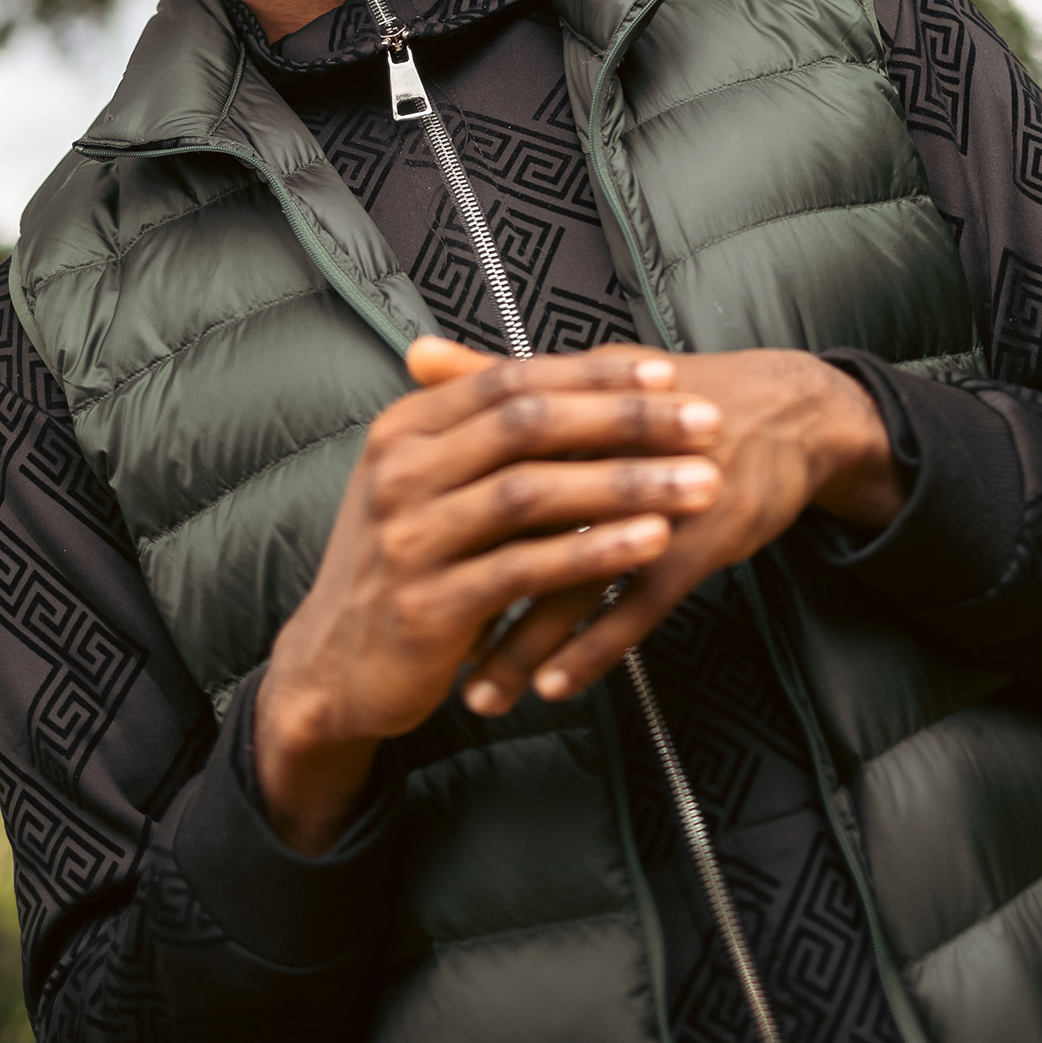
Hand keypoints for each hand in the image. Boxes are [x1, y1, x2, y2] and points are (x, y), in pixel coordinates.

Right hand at [253, 342, 726, 851]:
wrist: (335, 669)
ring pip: (533, 494)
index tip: (667, 374)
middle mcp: (399, 472)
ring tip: (699, 483)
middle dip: (625, 419)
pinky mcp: (428, 605)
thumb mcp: (426, 486)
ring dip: (628, 484)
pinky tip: (651, 544)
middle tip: (707, 423)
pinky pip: (525, 569)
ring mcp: (409, 538)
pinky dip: (594, 553)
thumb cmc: (403, 568)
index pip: (510, 380)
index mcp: (404, 430)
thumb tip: (561, 374)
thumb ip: (482, 432)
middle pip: (528, 425)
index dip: (592, 375)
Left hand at [424, 343, 906, 717]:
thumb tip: (412, 352)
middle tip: (421, 649)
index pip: (485, 466)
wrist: (789, 413)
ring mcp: (654, 499)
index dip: (439, 517)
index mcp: (566, 410)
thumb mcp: (592, 377)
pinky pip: (634, 606)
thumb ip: (497, 376)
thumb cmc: (675, 399)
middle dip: (470, 594)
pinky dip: (593, 648)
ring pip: (570, 581)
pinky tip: (555, 686)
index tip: (391, 570)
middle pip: (518, 531)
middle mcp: (605, 451)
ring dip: (522, 643)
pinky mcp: (697, 541)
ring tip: (479, 692)